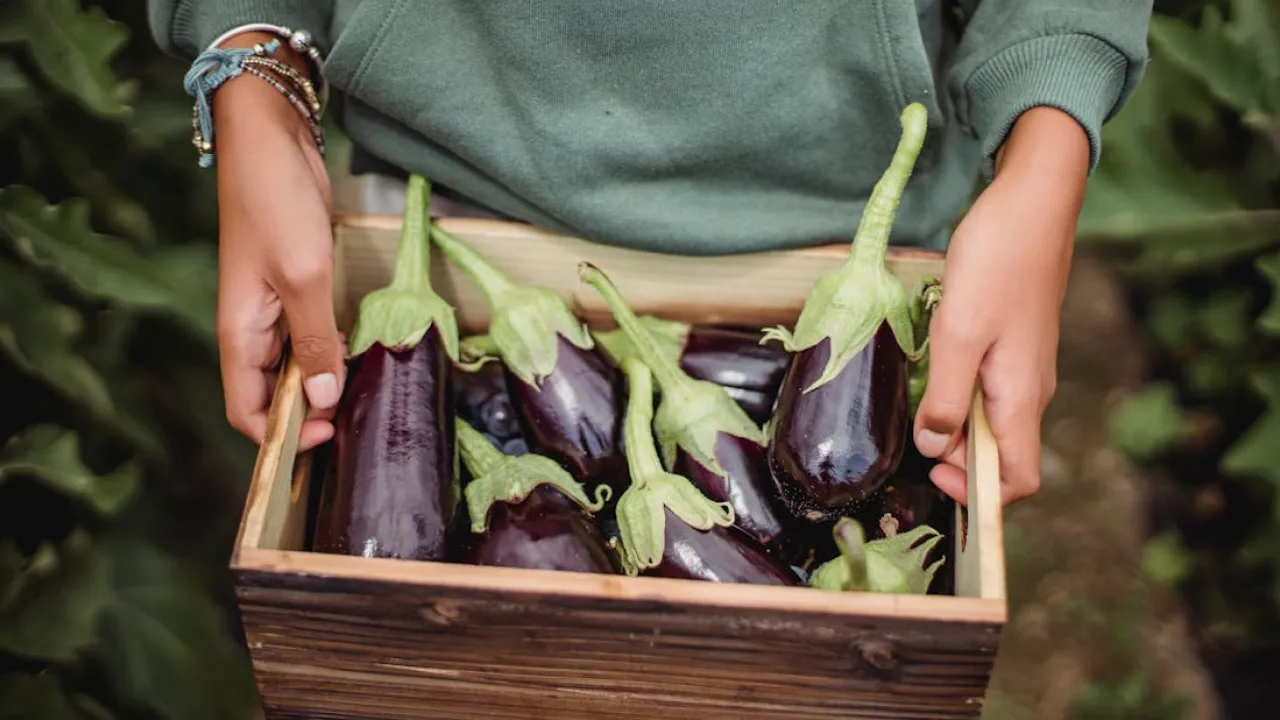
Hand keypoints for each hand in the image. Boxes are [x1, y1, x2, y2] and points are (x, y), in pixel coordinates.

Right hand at [213, 32, 344, 450]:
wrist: (271, 138)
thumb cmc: (276, 202)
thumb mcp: (303, 276)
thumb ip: (313, 340)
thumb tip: (320, 400)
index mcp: (239, 333)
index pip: (247, 411)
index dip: (282, 436)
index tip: (326, 437)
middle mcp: (252, 329)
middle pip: (272, 395)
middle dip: (307, 416)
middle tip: (356, 423)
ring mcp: (274, 308)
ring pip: (295, 366)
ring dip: (323, 384)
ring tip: (365, 398)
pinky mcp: (296, 286)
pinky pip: (310, 335)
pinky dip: (332, 350)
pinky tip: (362, 356)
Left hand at [913, 107, 1089, 505]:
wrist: (1032, 202)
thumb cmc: (998, 261)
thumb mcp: (958, 332)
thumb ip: (944, 396)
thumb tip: (934, 447)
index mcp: (1021, 397)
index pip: (1019, 480)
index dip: (978, 493)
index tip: (933, 473)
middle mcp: (1029, 391)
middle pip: (997, 453)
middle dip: (954, 455)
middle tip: (910, 428)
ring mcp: (1022, 367)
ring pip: (987, 419)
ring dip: (951, 420)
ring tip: (915, 394)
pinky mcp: (1012, 344)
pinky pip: (985, 388)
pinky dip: (956, 391)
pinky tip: (930, 365)